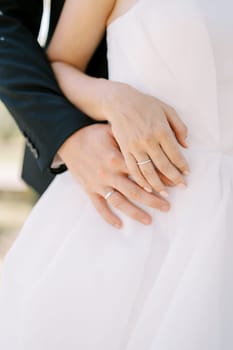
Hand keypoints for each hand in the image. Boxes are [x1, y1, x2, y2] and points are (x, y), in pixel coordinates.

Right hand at [58, 124, 169, 228]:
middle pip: (135, 191)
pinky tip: (120, 225)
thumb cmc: (92, 134)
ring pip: (120, 202)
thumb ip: (129, 140)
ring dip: (135, 212)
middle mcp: (109, 174)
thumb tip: (151, 143)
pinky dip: (108, 217)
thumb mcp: (111, 131)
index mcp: (117, 159)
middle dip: (153, 200)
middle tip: (167, 207)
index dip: (159, 179)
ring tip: (149, 221)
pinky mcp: (89, 190)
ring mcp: (98, 184)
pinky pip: (99, 207)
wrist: (67, 140)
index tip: (173, 186)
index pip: (143, 173)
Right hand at [102, 81, 189, 195]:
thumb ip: (179, 126)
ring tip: (166, 194)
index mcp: (160, 130)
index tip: (187, 173)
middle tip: (182, 187)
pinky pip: (132, 169)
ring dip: (158, 184)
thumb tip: (186, 145)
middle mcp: (147, 141)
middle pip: (163, 165)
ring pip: (147, 171)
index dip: (182, 165)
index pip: (175, 153)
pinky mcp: (123, 151)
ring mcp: (134, 147)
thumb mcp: (166, 109)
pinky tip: (147, 188)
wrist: (119, 102)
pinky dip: (140, 180)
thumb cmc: (145, 104)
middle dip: (174, 178)